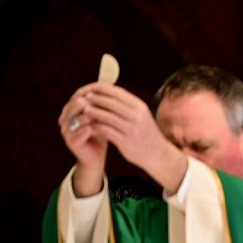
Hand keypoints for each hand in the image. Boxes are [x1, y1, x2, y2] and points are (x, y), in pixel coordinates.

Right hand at [58, 83, 108, 195]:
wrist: (96, 156)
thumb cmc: (100, 134)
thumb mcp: (101, 116)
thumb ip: (101, 104)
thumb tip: (110, 86)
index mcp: (71, 109)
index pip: (78, 95)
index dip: (92, 92)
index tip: (107, 91)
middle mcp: (65, 117)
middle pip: (75, 104)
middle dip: (90, 102)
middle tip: (104, 101)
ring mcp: (66, 129)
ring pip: (77, 117)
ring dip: (90, 115)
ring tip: (103, 114)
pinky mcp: (71, 141)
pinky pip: (79, 132)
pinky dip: (89, 129)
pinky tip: (99, 128)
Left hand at [64, 83, 184, 191]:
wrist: (158, 154)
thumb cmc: (147, 134)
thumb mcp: (142, 115)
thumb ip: (128, 106)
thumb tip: (109, 93)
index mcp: (140, 107)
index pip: (119, 93)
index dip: (104, 89)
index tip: (93, 87)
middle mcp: (137, 117)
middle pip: (111, 103)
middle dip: (96, 99)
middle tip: (84, 97)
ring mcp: (131, 129)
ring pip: (106, 116)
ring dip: (93, 112)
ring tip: (84, 110)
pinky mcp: (125, 141)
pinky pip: (106, 131)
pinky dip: (96, 126)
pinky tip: (90, 125)